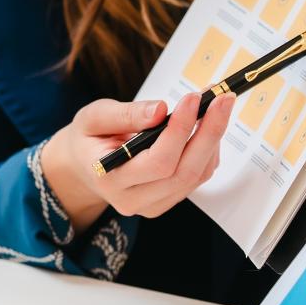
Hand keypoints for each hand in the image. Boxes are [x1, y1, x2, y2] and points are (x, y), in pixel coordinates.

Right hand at [39, 91, 233, 229]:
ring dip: (213, 140)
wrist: (83, 165)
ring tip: (217, 107)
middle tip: (222, 99)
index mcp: (109, 179)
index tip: (193, 99)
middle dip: (209, 133)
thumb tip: (162, 109)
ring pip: (196, 176)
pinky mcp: (166, 201)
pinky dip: (208, 150)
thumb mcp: (93, 117)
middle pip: (183, 172)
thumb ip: (125, 114)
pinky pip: (197, 178)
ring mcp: (151, 205)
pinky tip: (206, 127)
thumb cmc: (88, 138)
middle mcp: (131, 200)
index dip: (180, 130)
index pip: (157, 162)